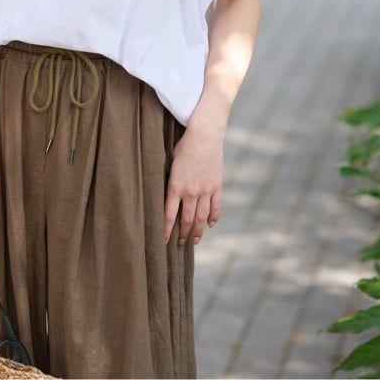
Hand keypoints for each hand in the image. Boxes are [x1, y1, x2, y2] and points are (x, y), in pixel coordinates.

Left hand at [164, 123, 223, 245]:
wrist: (204, 135)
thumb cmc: (184, 146)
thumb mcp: (171, 162)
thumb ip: (171, 180)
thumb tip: (168, 193)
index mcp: (176, 186)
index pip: (169, 214)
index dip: (166, 229)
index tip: (164, 240)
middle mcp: (190, 192)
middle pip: (186, 219)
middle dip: (182, 234)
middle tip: (180, 243)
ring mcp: (205, 190)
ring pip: (201, 217)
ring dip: (197, 231)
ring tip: (194, 240)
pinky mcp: (216, 186)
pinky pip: (215, 207)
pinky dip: (213, 218)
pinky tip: (210, 225)